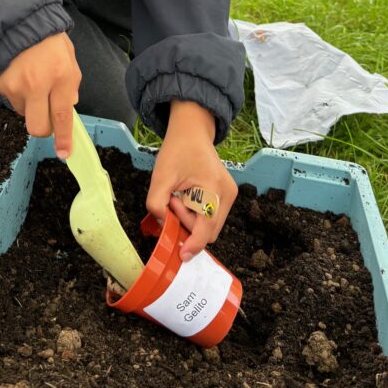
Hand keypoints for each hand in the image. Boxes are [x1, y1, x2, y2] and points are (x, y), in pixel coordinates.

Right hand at [0, 33, 80, 158]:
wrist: (15, 19)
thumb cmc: (46, 36)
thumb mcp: (68, 55)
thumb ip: (71, 81)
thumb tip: (70, 105)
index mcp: (60, 76)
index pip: (62, 116)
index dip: (64, 138)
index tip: (64, 153)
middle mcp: (37, 85)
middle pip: (38, 127)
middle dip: (43, 128)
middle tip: (44, 114)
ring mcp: (15, 87)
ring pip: (23, 113)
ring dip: (28, 105)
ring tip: (29, 79)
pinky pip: (9, 100)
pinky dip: (15, 93)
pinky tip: (17, 74)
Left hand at [146, 100, 237, 260]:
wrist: (191, 132)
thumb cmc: (176, 151)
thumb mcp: (160, 176)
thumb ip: (156, 204)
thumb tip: (164, 226)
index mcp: (213, 188)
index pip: (206, 228)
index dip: (193, 245)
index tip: (181, 255)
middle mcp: (227, 194)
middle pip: (209, 231)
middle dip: (188, 226)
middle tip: (172, 203)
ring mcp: (231, 194)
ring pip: (212, 226)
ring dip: (192, 221)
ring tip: (179, 198)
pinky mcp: (228, 195)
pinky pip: (213, 217)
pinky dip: (198, 216)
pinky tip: (187, 199)